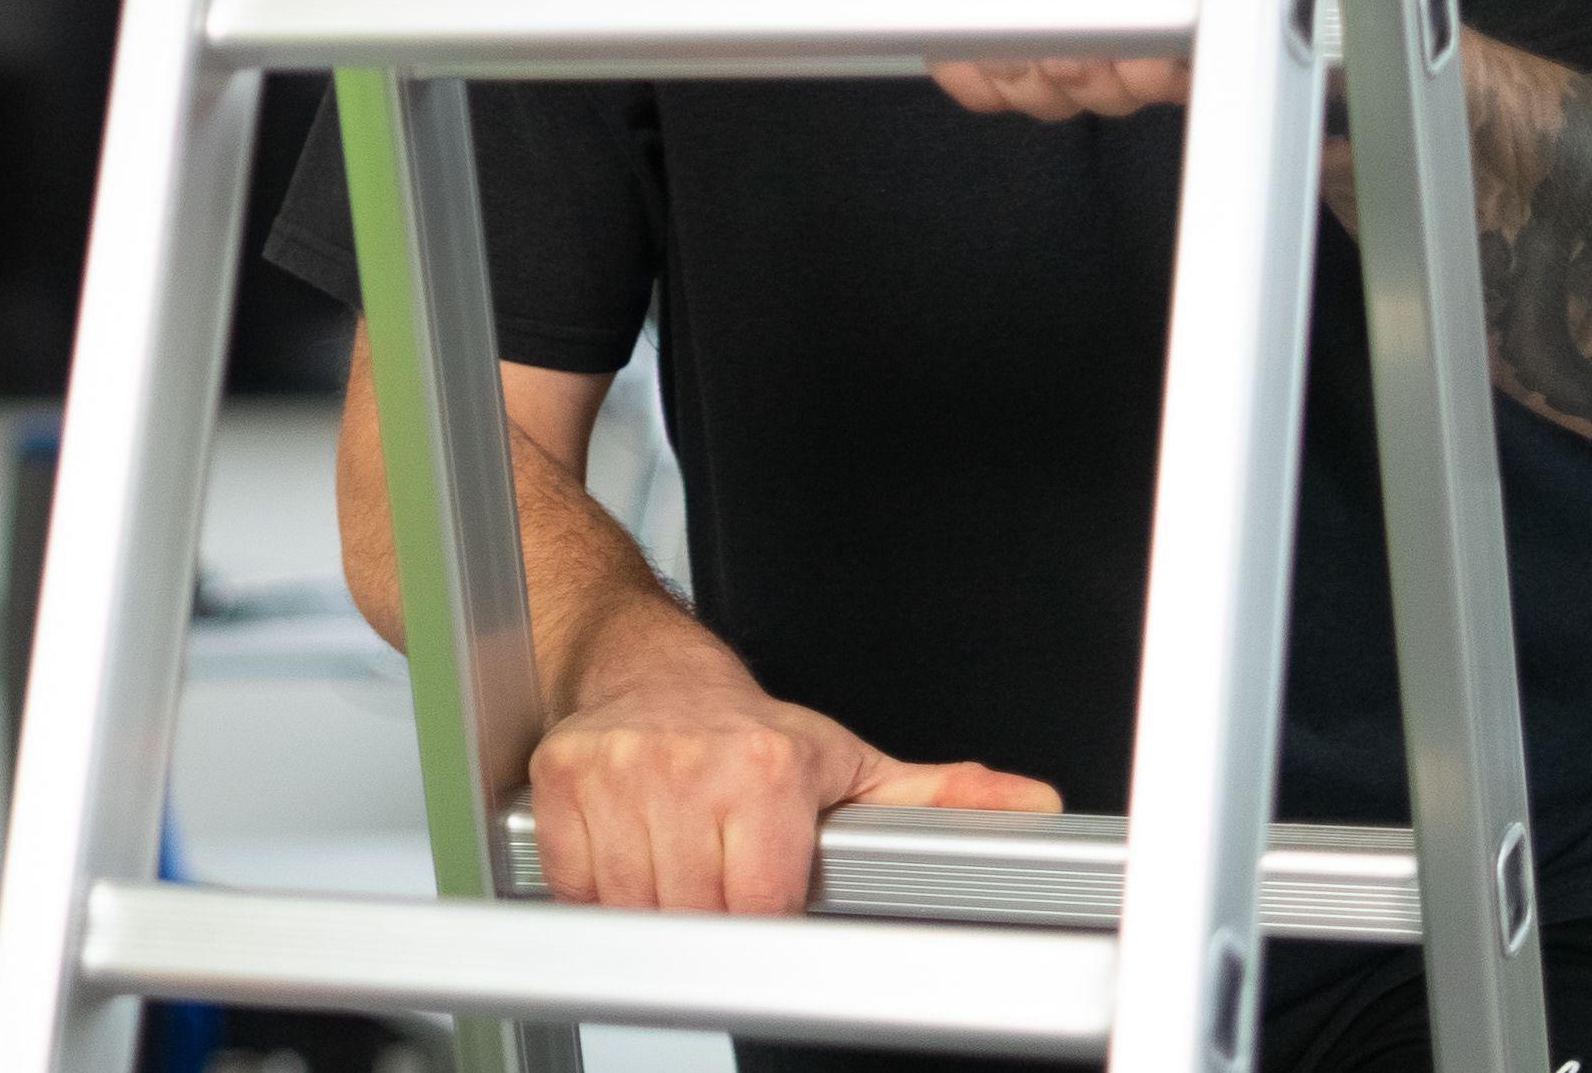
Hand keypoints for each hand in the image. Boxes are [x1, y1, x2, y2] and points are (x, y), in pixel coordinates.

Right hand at [529, 609, 1060, 913]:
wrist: (650, 670)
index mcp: (766, 767)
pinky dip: (595, 889)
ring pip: (630, 905)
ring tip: (679, 866)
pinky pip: (573, 882)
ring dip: (651, 907)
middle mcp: (687, 763)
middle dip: (709, 917)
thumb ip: (940, 797)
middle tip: (721, 880)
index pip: (761, 906)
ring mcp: (617, 771)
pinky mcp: (560, 781)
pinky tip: (628, 856)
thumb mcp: (850, 765)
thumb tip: (1031, 805)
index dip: (766, 920)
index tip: (767, 904)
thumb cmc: (750, 733)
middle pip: (694, 914)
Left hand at [743, 0, 1208, 119]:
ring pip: (1059, 72)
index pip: (918, 16)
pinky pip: (1125, 57)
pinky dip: (1149, 74)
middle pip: (990, 63)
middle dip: (1040, 76)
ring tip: (1127, 28)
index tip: (1011, 40)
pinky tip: (1162, 36)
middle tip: (1085, 34)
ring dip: (1099, 79)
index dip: (975, 62)